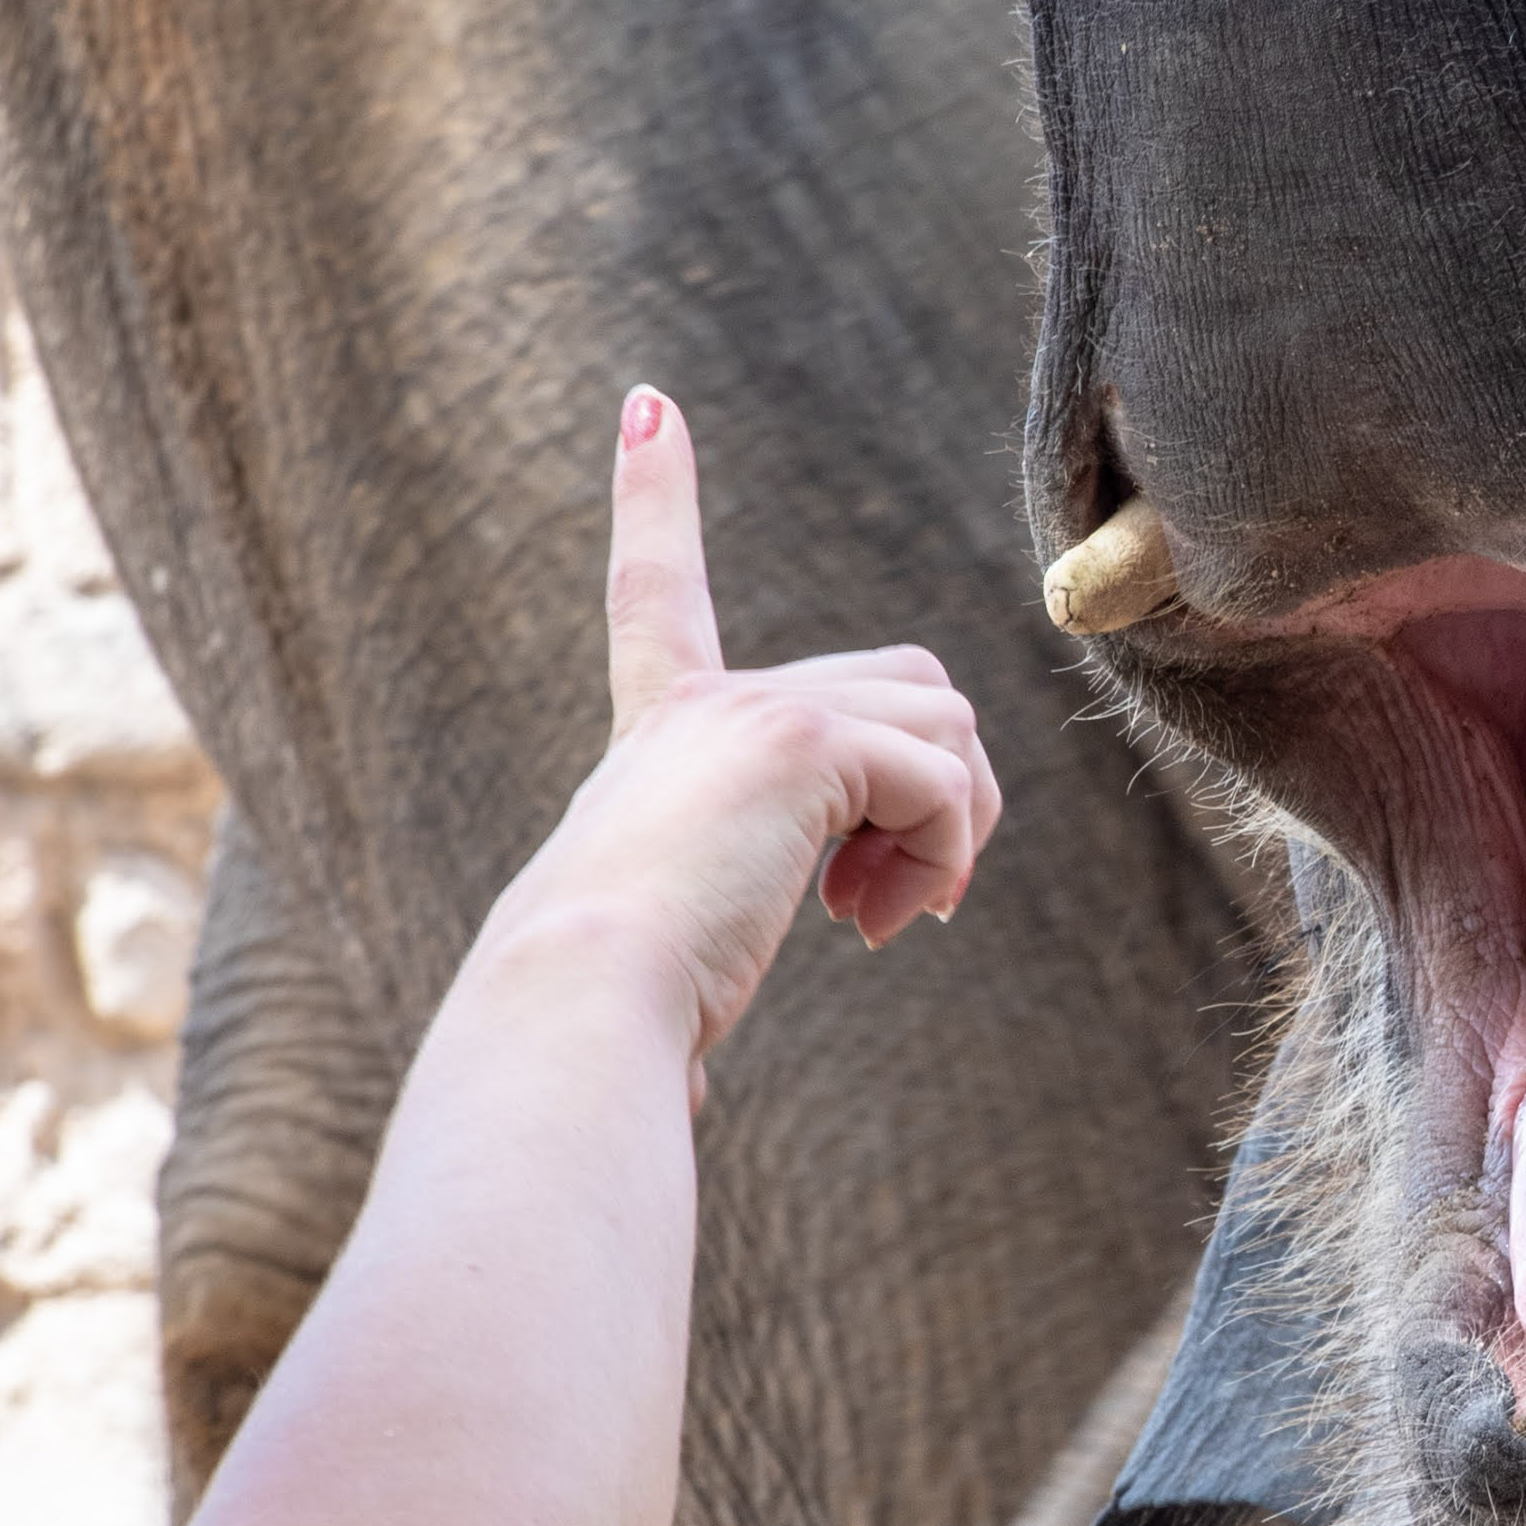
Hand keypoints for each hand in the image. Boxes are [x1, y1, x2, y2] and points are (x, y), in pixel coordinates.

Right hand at [485, 388, 1004, 1083]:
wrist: (576, 1005)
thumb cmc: (604, 1023)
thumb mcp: (658, 970)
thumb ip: (686, 998)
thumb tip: (683, 1118)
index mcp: (658, 735)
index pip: (658, 594)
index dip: (653, 500)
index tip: (647, 406)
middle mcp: (700, 703)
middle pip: (905, 689)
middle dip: (937, 794)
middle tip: (894, 907)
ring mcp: (752, 711)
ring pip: (942, 726)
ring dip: (949, 832)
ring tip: (884, 919)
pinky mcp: (800, 741)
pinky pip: (941, 781)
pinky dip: (944, 855)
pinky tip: (886, 921)